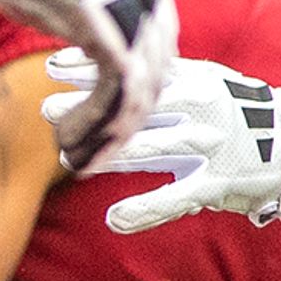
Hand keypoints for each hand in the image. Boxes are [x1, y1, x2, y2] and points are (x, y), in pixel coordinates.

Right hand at [0, 0, 172, 169]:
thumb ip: (68, 19)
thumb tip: (69, 45)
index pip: (148, 51)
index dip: (124, 94)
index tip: (93, 123)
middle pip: (153, 76)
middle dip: (121, 123)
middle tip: (90, 154)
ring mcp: (134, 11)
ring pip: (140, 92)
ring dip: (108, 133)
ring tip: (78, 157)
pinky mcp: (110, 29)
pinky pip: (117, 92)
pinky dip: (96, 124)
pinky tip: (70, 141)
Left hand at [54, 52, 280, 232]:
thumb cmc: (232, 111)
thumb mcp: (200, 84)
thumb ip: (155, 79)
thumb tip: (99, 61)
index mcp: (194, 81)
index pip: (138, 73)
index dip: (97, 69)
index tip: (53, 66)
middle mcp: (202, 108)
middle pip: (138, 107)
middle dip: (92, 108)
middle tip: (47, 110)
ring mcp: (211, 144)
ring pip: (152, 148)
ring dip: (107, 154)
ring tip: (68, 159)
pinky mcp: (220, 180)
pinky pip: (177, 196)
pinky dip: (145, 209)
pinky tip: (114, 219)